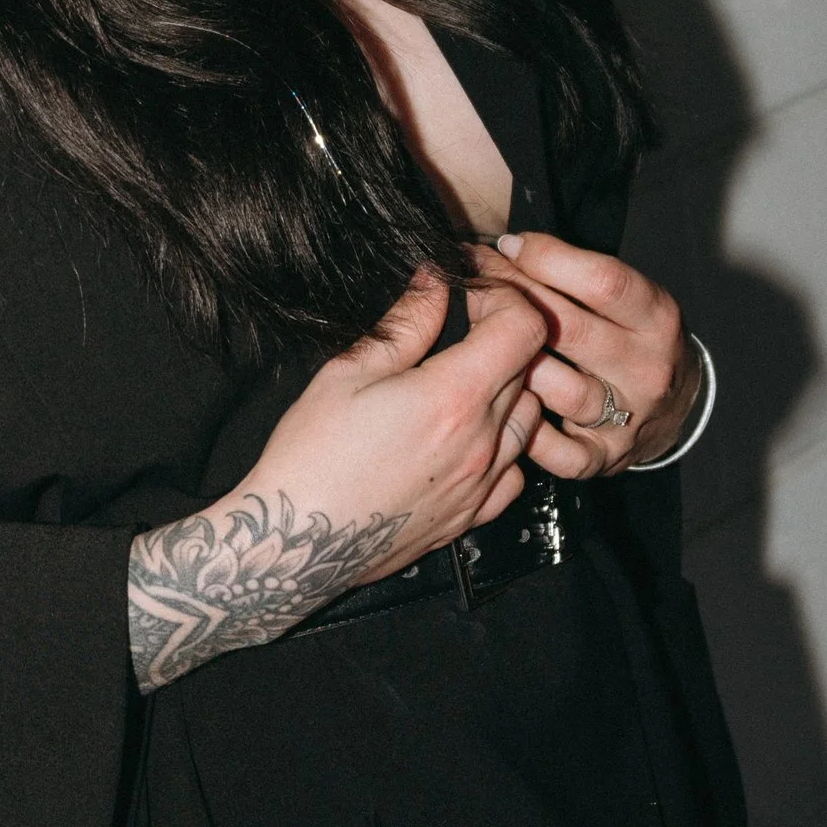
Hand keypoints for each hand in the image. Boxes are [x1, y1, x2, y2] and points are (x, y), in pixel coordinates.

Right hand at [125, 265, 553, 689]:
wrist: (296, 543)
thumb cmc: (312, 456)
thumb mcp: (348, 371)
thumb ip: (405, 324)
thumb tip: (435, 283)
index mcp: (454, 397)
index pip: (525, 327)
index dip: (502, 299)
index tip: (468, 300)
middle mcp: (482, 442)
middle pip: (528, 368)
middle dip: (499, 339)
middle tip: (456, 334)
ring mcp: (483, 484)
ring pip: (529, 418)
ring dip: (507, 391)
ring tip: (459, 386)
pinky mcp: (472, 516)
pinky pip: (516, 471)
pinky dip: (503, 447)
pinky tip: (464, 439)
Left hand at [474, 232, 697, 478]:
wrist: (676, 404)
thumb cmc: (629, 334)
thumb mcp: (624, 297)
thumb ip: (575, 272)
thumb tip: (505, 246)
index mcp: (656, 316)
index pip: (602, 281)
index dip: (547, 258)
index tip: (508, 245)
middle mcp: (648, 367)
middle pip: (570, 330)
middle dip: (514, 302)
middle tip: (477, 287)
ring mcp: (629, 417)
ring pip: (560, 390)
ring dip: (514, 366)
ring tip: (483, 346)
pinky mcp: (607, 456)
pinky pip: (559, 451)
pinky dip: (527, 431)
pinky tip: (507, 407)